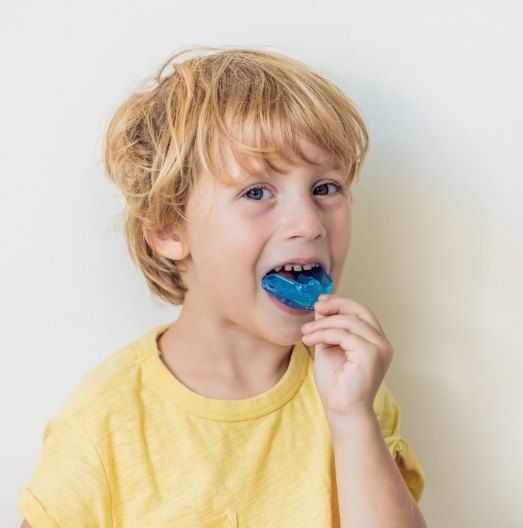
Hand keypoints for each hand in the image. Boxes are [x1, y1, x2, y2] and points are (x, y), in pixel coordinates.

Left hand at [301, 294, 392, 429]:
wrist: (342, 411)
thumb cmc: (336, 384)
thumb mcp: (329, 348)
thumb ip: (328, 328)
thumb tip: (321, 307)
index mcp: (375, 341)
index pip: (361, 312)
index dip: (341, 302)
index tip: (320, 301)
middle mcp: (382, 343)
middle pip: (360, 310)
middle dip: (336, 305)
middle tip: (315, 306)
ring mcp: (379, 348)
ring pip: (349, 322)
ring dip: (322, 324)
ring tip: (305, 332)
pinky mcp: (370, 354)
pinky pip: (343, 335)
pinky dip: (323, 334)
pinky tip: (308, 341)